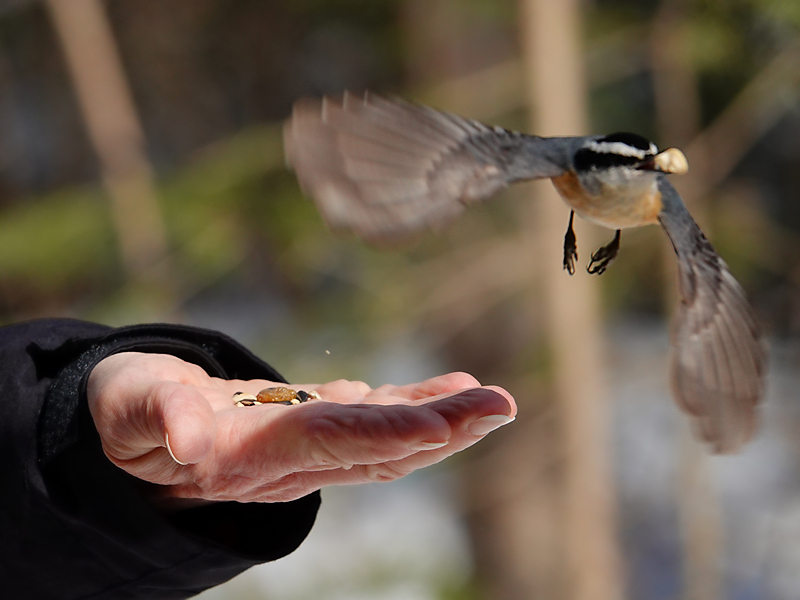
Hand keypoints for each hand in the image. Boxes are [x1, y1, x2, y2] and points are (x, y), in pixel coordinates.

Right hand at [86, 352, 515, 503]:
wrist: (135, 434)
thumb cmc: (127, 413)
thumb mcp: (131, 407)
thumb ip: (163, 416)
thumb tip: (192, 441)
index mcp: (248, 457)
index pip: (332, 444)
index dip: (392, 433)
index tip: (450, 421)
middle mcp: (287, 463)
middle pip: (375, 448)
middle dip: (440, 428)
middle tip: (500, 404)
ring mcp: (304, 450)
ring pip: (384, 443)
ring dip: (441, 422)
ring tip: (491, 401)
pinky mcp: (309, 429)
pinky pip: (372, 423)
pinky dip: (414, 408)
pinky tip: (449, 390)